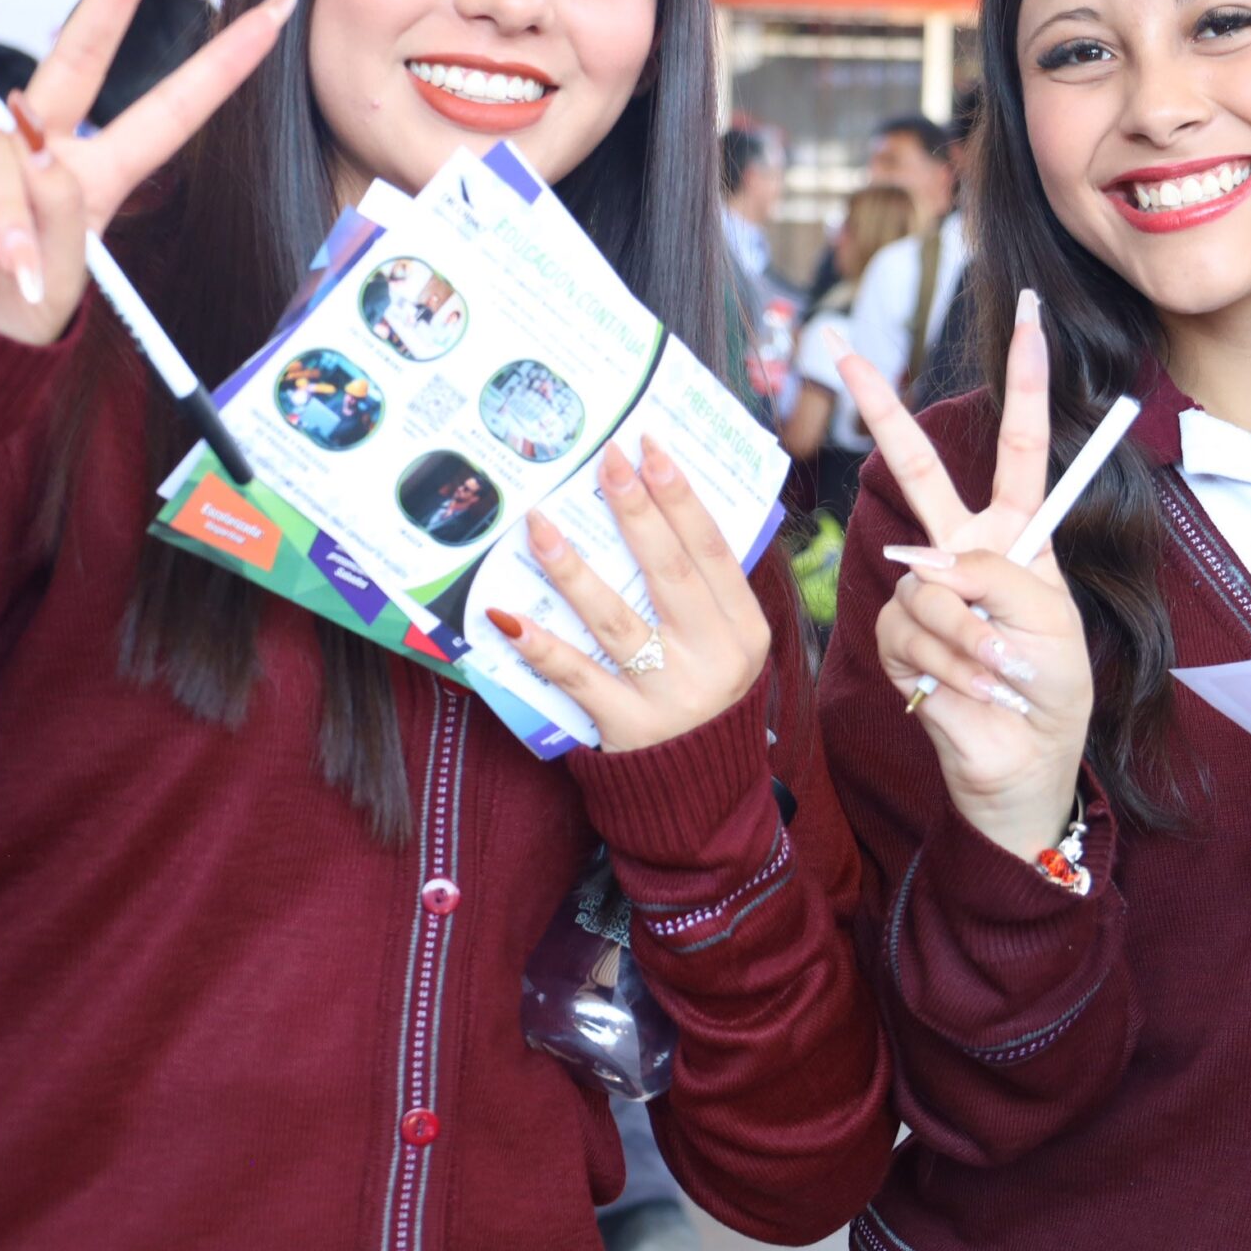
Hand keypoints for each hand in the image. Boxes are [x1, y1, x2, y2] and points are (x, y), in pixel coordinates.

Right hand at [0, 0, 299, 344]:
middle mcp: (35, 147)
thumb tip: (37, 158)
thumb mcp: (60, 282)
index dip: (225, 62)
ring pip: (2, 159)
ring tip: (12, 274)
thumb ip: (61, 223)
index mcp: (92, 172)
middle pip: (79, 48)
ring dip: (11, 224)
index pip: (170, 109)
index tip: (278, 6)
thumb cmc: (13, 309)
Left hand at [488, 438, 772, 752]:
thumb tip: (656, 511)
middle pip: (667, 572)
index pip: (713, 550)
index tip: (651, 449)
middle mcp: (714, 659)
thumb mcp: (728, 647)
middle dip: (634, 509)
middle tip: (604, 460)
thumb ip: (703, 592)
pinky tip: (506, 615)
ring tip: (539, 523)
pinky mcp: (627, 727)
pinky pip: (577, 677)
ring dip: (573, 567)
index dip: (681, 496)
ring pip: (616, 618)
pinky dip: (541, 646)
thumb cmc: (706, 700)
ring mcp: (670, 694)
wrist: (704, 801)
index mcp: (745, 631)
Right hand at [832, 293, 1092, 863]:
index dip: (1027, 380)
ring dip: (976, 639)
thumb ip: (998, 579)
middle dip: (881, 408)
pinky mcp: (895, 636)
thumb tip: (927, 567)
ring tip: (1006, 677)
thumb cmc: (1052, 694)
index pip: (1021, 446)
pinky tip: (972, 692)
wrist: (1024, 766)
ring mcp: (924, 590)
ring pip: (928, 583)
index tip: (1028, 314)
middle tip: (841, 349)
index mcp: (1018, 533)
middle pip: (918, 466)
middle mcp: (965, 549)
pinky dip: (951, 667)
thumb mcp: (1055, 626)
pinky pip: (912, 631)